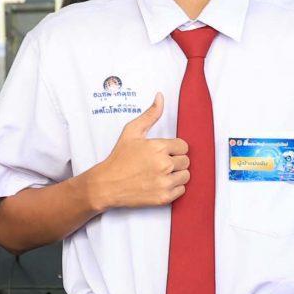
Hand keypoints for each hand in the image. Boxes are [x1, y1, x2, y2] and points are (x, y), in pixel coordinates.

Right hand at [83, 94, 189, 210]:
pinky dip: (174, 188)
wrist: (107, 184)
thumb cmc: (119, 158)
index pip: (183, 146)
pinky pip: (182, 190)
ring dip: (177, 174)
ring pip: (186, 175)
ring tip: (162, 173)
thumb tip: (160, 97)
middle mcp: (163, 165)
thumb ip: (150, 114)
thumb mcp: (131, 131)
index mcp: (158, 147)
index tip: (164, 152)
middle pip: (186, 161)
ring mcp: (164, 182)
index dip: (174, 148)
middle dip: (175, 161)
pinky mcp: (163, 197)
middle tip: (160, 163)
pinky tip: (161, 183)